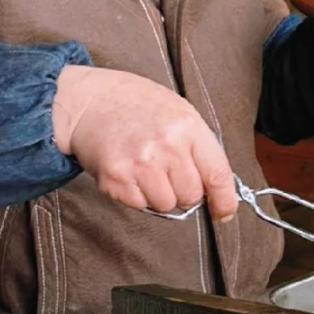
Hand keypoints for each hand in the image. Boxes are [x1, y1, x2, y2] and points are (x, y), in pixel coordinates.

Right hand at [53, 66, 237, 217]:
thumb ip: (198, 147)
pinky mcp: (117, 179)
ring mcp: (140, 164)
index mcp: (187, 127)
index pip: (218, 174)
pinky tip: (130, 171)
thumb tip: (216, 187)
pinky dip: (137, 195)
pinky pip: (140, 205)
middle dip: (184, 191)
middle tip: (168, 172)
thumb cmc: (135, 104)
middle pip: (192, 196)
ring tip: (146, 169)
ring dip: (160, 195)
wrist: (88, 100)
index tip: (224, 212)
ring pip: (167, 205)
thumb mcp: (178, 111)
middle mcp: (166, 146)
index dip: (224, 200)